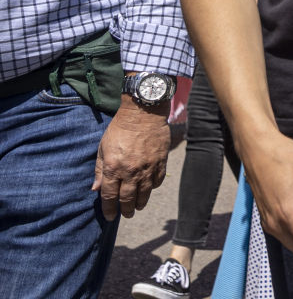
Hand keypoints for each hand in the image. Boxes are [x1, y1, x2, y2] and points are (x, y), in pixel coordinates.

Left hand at [92, 96, 169, 217]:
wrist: (143, 113)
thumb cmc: (119, 129)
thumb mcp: (103, 148)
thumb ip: (100, 170)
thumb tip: (96, 189)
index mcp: (114, 168)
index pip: (110, 196)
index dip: (109, 209)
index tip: (110, 216)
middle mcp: (131, 171)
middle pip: (128, 198)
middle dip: (126, 210)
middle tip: (126, 215)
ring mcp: (148, 167)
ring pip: (145, 193)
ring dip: (140, 203)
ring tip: (138, 207)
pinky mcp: (161, 161)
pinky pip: (158, 180)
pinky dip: (153, 187)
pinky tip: (149, 189)